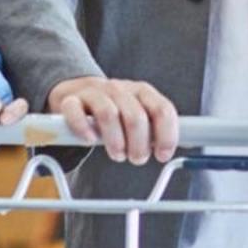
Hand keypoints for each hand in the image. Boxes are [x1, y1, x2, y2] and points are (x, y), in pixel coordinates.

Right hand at [46, 77, 179, 164]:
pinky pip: (76, 112)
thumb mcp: (137, 115)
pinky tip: (89, 140)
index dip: (166, 135)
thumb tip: (177, 147)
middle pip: (136, 116)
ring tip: (116, 154)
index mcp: (142, 92)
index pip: (162, 109)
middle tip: (136, 158)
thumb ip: (154, 129)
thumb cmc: (113, 110)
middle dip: (139, 144)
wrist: (76, 92)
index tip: (163, 155)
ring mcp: (94, 92)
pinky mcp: (70, 100)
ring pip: (108, 114)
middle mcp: (120, 89)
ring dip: (115, 141)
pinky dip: (84, 130)